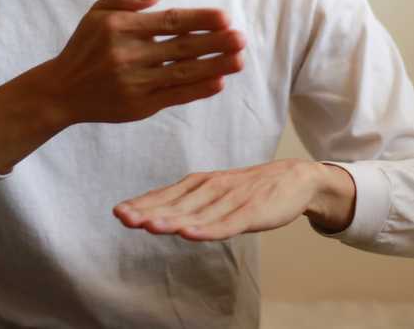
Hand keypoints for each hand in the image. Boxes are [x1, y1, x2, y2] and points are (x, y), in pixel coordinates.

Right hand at [45, 0, 246, 124]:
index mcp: (121, 27)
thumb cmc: (86, 46)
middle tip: (241, 38)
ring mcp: (134, 82)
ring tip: (239, 59)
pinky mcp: (139, 105)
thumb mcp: (97, 12)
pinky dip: (198, 90)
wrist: (62, 91)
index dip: (199, 20)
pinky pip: (174, 96)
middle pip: (181, 48)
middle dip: (215, 43)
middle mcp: (128, 55)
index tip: (225, 18)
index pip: (169, 22)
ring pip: (182, 73)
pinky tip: (219, 82)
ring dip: (214, 66)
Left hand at [113, 159, 356, 239]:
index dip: (143, 203)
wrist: (295, 178)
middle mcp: (213, 188)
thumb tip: (149, 212)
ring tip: (149, 226)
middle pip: (177, 203)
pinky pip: (226, 223)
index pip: (167, 195)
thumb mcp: (215, 190)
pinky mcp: (252, 211)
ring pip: (198, 213)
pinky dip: (207, 229)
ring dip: (173, 220)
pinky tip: (190, 234)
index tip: (119, 212)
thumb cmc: (249, 188)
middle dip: (149, 211)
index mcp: (202, 183)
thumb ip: (186, 202)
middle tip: (124, 218)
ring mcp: (232, 199)